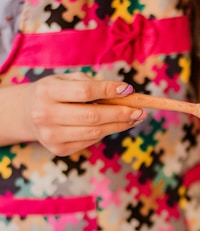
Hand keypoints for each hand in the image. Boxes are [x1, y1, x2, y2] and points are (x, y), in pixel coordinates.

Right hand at [11, 73, 145, 155]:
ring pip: (94, 132)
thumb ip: (91, 85)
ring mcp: (51, 136)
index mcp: (47, 92)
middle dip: (120, 114)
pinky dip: (105, 132)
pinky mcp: (58, 150)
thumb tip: (124, 94)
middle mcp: (46, 115)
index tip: (129, 90)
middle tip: (140, 111)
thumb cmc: (54, 92)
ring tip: (135, 118)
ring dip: (118, 125)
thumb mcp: (66, 80)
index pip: (84, 92)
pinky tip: (115, 125)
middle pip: (92, 116)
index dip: (109, 91)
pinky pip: (89, 141)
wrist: (27, 114)